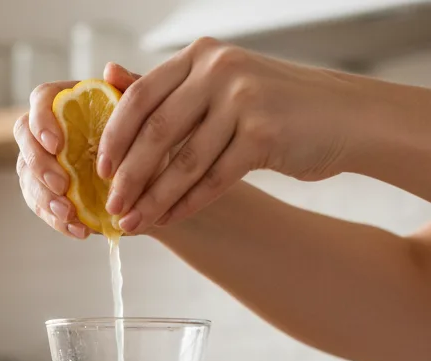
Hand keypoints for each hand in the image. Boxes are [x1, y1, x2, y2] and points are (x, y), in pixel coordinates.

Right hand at [13, 64, 139, 239]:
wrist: (157, 184)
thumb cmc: (149, 141)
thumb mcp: (148, 115)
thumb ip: (131, 90)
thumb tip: (110, 69)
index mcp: (69, 103)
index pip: (40, 101)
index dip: (41, 122)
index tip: (57, 145)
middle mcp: (48, 131)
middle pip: (24, 139)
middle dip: (39, 165)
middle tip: (62, 185)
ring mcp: (43, 164)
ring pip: (27, 177)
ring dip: (45, 199)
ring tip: (71, 215)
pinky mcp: (47, 194)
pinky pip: (41, 207)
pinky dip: (58, 221)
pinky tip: (78, 230)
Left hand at [99, 39, 351, 233]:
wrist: (342, 118)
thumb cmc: (272, 105)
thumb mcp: (217, 86)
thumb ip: (166, 87)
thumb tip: (109, 76)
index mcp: (201, 56)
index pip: (141, 96)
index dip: (114, 136)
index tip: (99, 171)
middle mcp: (220, 69)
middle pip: (157, 132)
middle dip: (129, 177)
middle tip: (111, 207)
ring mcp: (244, 99)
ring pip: (184, 162)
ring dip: (154, 199)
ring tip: (133, 223)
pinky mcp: (265, 133)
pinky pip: (214, 178)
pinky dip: (188, 203)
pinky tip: (170, 219)